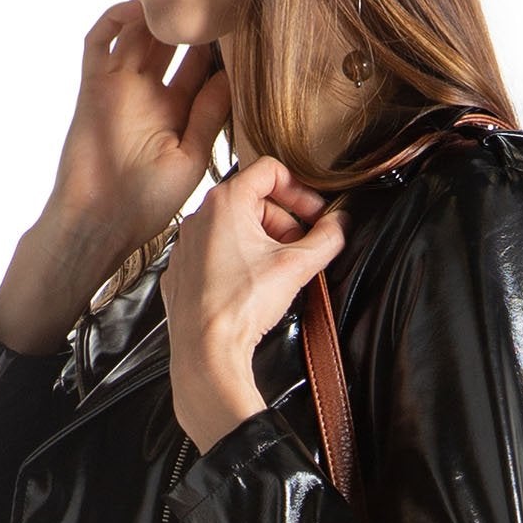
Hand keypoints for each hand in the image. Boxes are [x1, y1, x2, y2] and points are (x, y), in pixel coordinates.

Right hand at [0, 6, 231, 350]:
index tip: (242, 16)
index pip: (203, 64)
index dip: (220, 42)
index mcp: (178, 110)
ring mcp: (120, 85)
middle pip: (172, 41)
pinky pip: (99, 41)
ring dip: (155, 12)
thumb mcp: (192, 157)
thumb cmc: (147, 202)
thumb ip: (210, 114)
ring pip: (138, 33)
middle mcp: (150, 92)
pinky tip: (139, 10)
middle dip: (191, 18)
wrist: (98, 221)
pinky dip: (115, 19)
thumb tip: (235, 74)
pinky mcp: (93, 84)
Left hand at [165, 155, 347, 451]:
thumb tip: (342, 223)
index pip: (270, 170)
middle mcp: (199, 217)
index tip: (315, 214)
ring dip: (261, 240)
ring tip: (279, 268)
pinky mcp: (180, 273)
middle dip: (284, 220)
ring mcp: (185, 246)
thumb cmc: (243, 305)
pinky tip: (251, 285)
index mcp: (225, 202)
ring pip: (231, 227)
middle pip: (252, 200)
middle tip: (302, 246)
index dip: (300, 190)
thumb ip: (327, 237)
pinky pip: (213, 255)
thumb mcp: (297, 266)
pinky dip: (236, 261)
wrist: (206, 351)